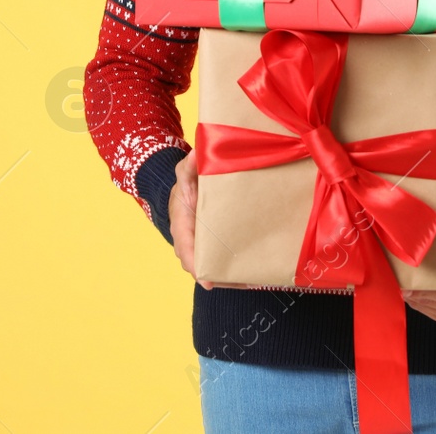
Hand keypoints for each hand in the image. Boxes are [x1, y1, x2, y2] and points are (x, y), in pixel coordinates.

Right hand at [168, 151, 255, 290]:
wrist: (187, 188)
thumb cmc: (185, 183)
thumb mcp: (184, 172)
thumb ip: (188, 166)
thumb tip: (195, 155)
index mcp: (181, 227)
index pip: (186, 251)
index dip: (196, 267)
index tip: (207, 280)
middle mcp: (189, 243)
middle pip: (201, 267)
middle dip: (219, 277)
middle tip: (242, 281)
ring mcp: (201, 248)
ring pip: (213, 269)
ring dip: (230, 278)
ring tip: (253, 280)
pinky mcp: (213, 248)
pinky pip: (221, 264)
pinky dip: (234, 272)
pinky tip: (254, 275)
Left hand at [402, 200, 435, 325]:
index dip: (425, 291)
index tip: (405, 287)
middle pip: (431, 301)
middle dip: (411, 290)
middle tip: (392, 274)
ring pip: (425, 308)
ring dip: (410, 295)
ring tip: (395, 278)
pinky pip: (426, 310)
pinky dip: (414, 299)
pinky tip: (405, 285)